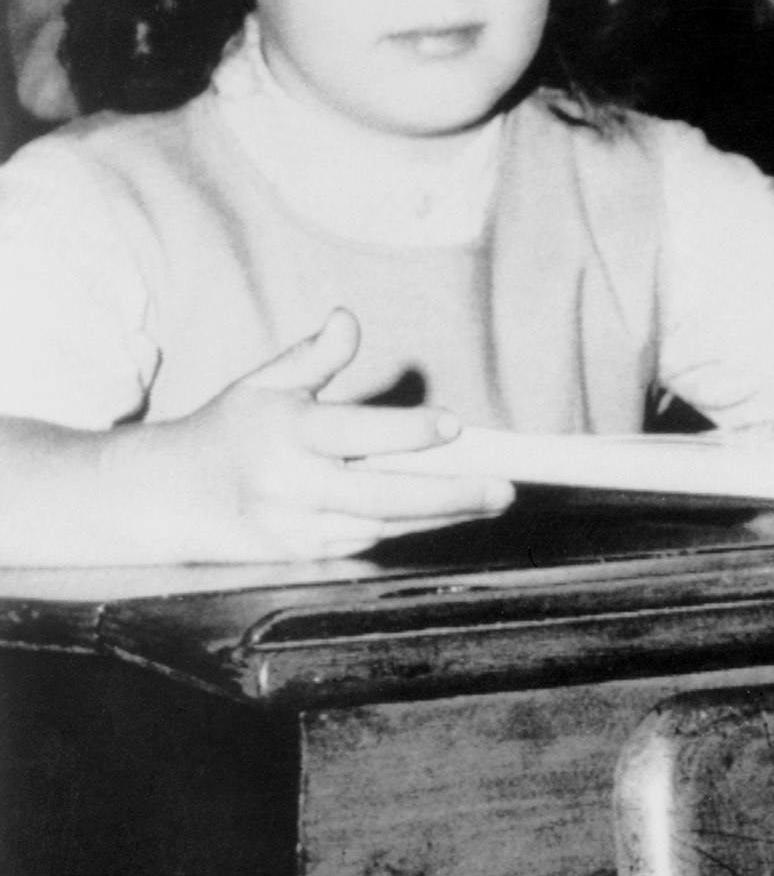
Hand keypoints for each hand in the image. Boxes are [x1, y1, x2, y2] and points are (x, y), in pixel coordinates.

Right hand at [113, 313, 507, 561]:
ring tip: (491, 499)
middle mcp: (290, 483)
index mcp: (285, 431)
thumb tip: (348, 320)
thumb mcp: (262, 383)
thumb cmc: (228, 431)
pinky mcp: (302, 555)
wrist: (169, 497)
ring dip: (443, 515)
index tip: (453, 426)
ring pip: (385, 525)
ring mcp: (296, 526)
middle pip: (384, 495)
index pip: (356, 432)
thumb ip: (313, 356)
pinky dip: (409, 529)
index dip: (408, 432)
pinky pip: (368, 542)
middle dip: (451, 494)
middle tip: (503, 488)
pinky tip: (447, 515)